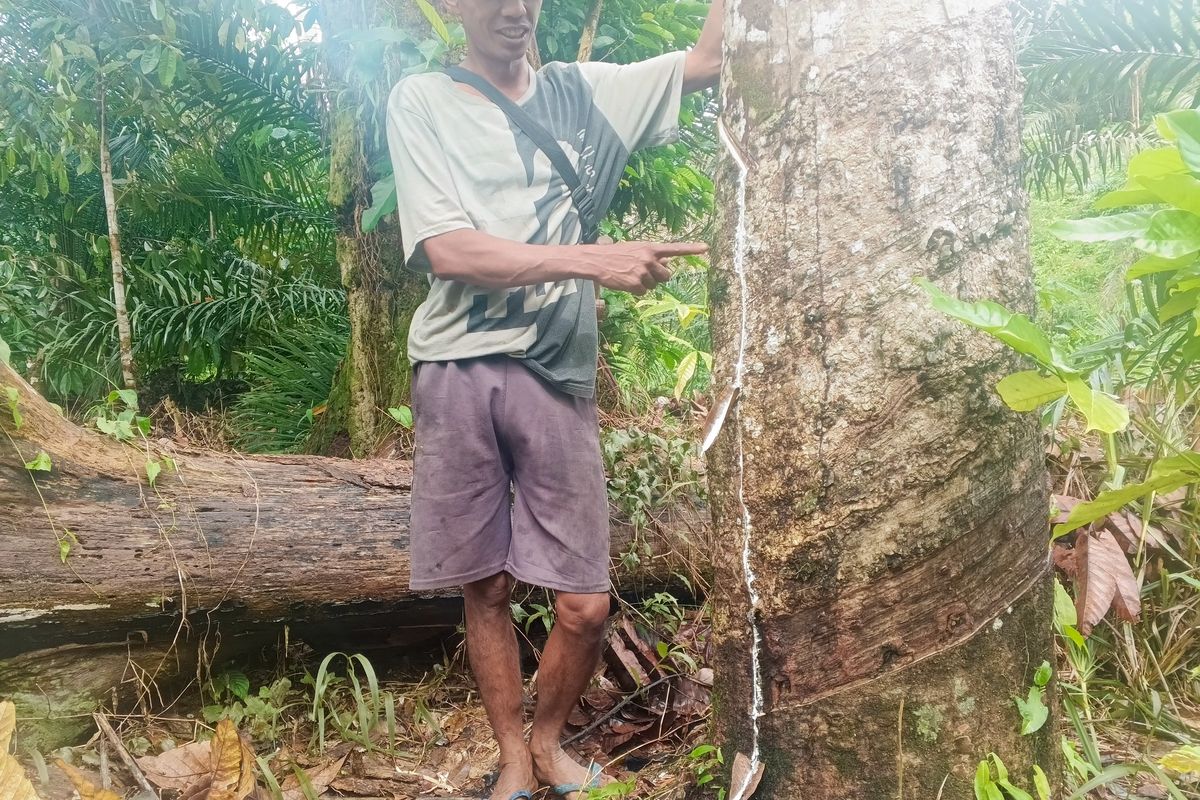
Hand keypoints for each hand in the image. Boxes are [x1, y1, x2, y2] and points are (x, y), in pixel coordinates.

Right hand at [591, 241, 708, 294]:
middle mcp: (649, 258)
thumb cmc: (616, 254)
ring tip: (630, 275)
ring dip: (645, 284)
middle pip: (667, 276)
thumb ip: (653, 256)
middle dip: (659, 278)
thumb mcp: (636, 250)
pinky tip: (625, 282)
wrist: (596, 260)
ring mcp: (643, 271)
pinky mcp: (635, 284)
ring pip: (654, 285)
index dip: (691, 249)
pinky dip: (635, 290)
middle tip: (645, 274)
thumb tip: (668, 263)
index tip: (706, 248)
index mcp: (650, 248)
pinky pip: (643, 292)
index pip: (675, 248)